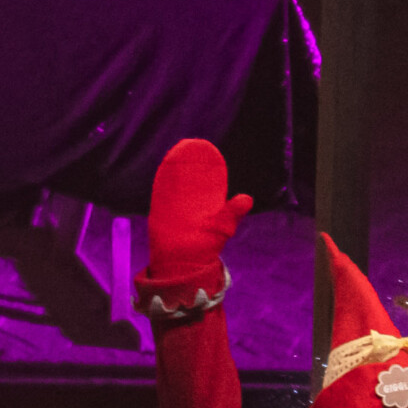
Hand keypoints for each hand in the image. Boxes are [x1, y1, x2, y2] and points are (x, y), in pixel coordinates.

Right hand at [143, 137, 249, 292]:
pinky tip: (164, 166)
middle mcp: (191, 202)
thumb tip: (247, 198)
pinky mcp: (160, 209)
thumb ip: (231, 213)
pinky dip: (163, 178)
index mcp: (207, 204)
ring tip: (177, 151)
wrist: (181, 263)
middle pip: (190, 177)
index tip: (209, 150)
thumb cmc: (203, 246)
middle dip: (190, 162)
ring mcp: (174, 204)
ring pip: (175, 181)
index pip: (208, 180)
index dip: (209, 166)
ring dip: (175, 167)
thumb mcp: (221, 227)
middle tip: (191, 144)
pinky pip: (161, 190)